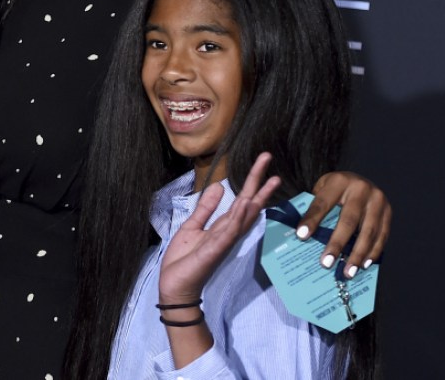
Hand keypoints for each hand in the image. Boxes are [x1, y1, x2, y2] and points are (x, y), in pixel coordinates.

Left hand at [159, 153, 280, 304]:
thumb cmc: (184, 258)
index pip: (242, 201)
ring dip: (256, 198)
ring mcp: (223, 241)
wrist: (175, 285)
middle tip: (269, 158)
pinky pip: (229, 232)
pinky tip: (248, 204)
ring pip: (244, 217)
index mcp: (223, 226)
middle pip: (249, 204)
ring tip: (270, 179)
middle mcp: (228, 232)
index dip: (252, 182)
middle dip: (259, 183)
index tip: (264, 163)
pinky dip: (239, 218)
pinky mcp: (214, 249)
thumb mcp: (193, 226)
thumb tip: (220, 186)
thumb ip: (206, 208)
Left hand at [299, 171, 390, 278]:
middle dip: (337, 243)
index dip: (312, 219)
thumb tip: (303, 236)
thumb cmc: (336, 189)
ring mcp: (378, 201)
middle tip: (326, 263)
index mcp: (339, 181)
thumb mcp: (322, 189)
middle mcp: (361, 189)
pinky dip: (373, 252)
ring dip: (357, 254)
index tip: (302, 236)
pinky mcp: (388, 212)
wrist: (361, 181)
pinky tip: (364, 264)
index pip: (323, 202)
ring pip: (368, 231)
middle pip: (348, 220)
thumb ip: (315, 207)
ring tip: (348, 271)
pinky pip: (382, 236)